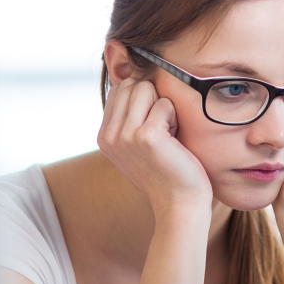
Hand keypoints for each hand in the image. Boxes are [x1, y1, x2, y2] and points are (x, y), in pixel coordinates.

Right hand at [98, 78, 211, 214]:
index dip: (143, 101)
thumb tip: (130, 80)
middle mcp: (109, 134)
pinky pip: (165, 104)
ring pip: (145, 88)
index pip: (120, 89)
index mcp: (104, 136)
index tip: (154, 130)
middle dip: (153, 101)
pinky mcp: (146, 135)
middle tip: (163, 132)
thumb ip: (127, 118)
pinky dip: (175, 119)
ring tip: (168, 135)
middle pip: (132, 84)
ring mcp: (125, 135)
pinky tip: (175, 142)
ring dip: (164, 108)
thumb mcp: (137, 146)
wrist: (180, 203)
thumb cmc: (166, 173)